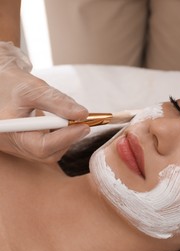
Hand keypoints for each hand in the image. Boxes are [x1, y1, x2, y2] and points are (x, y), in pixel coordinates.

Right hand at [0, 42, 89, 161]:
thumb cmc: (10, 82)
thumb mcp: (32, 89)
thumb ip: (57, 102)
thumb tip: (83, 114)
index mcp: (7, 133)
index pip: (41, 146)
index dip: (66, 138)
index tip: (85, 125)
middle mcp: (12, 145)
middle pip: (48, 153)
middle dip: (69, 137)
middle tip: (85, 121)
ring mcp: (19, 146)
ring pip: (51, 151)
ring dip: (66, 135)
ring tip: (71, 116)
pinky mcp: (26, 143)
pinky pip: (48, 145)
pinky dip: (60, 134)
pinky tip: (62, 119)